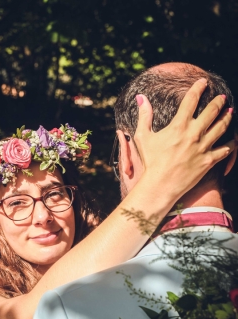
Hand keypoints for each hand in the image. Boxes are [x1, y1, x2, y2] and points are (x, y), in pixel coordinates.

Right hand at [134, 78, 235, 199]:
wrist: (160, 185)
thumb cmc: (150, 162)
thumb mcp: (143, 137)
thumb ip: (144, 116)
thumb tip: (141, 98)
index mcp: (179, 126)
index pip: (191, 100)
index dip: (198, 88)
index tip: (203, 82)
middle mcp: (194, 134)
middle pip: (212, 111)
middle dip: (218, 101)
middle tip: (221, 97)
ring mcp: (203, 147)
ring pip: (221, 127)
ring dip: (227, 117)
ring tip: (230, 111)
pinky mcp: (209, 161)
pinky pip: (226, 149)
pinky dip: (231, 143)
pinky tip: (233, 139)